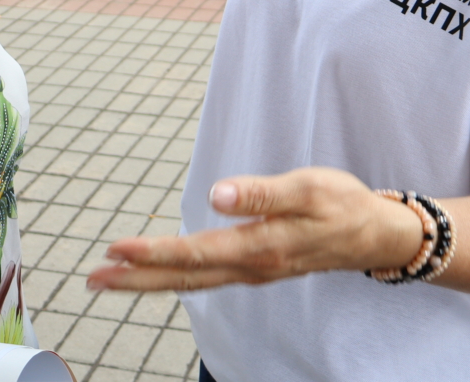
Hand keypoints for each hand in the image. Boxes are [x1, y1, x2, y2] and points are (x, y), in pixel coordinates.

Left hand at [86, 167, 420, 292]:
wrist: (377, 235)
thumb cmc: (343, 205)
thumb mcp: (308, 189)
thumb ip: (261, 193)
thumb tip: (217, 194)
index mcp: (259, 247)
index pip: (194, 253)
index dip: (153, 252)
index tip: (116, 249)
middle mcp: (249, 267)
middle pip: (182, 277)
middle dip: (135, 279)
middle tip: (92, 278)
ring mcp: (251, 271)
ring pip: (191, 281)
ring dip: (148, 281)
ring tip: (109, 279)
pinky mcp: (255, 266)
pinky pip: (205, 277)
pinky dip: (175, 276)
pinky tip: (158, 274)